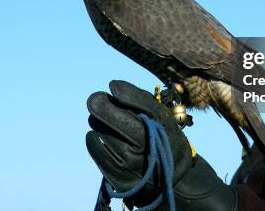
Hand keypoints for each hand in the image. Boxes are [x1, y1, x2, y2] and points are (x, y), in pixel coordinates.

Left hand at [86, 80, 236, 209]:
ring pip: (99, 132)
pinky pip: (95, 150)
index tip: (112, 86)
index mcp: (156, 133)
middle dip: (100, 105)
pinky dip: (94, 138)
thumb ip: (141, 100)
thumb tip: (114, 87)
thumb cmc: (165, 139)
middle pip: (107, 120)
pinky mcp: (115, 177)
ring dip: (99, 122)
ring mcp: (126, 166)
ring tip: (109, 122)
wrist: (169, 178)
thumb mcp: (163, 117)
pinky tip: (101, 134)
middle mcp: (140, 151)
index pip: (130, 110)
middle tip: (96, 99)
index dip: (118, 95)